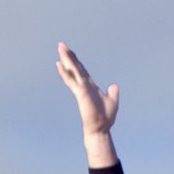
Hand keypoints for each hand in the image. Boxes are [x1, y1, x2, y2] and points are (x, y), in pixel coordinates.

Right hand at [56, 42, 120, 165]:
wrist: (100, 129)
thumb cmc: (105, 118)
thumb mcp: (112, 101)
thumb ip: (112, 92)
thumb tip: (114, 85)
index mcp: (91, 86)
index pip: (82, 70)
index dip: (76, 61)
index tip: (71, 52)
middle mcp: (84, 85)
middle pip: (75, 67)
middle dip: (69, 56)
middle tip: (61, 44)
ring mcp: (81, 88)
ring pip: (72, 70)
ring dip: (66, 59)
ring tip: (60, 48)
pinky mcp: (80, 93)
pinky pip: (71, 80)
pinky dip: (65, 72)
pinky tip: (59, 64)